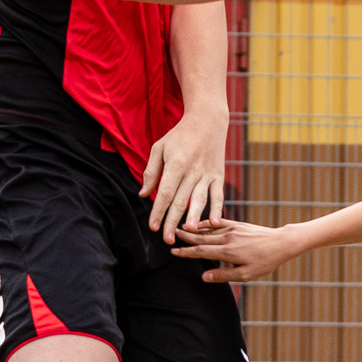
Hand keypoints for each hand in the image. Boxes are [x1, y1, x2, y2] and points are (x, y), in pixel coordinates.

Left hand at [139, 109, 227, 243]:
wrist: (207, 121)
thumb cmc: (179, 135)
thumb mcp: (159, 148)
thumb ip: (151, 172)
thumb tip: (143, 195)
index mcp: (175, 164)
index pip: (165, 192)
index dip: (158, 211)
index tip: (153, 227)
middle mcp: (192, 171)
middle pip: (180, 200)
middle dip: (173, 221)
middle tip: (167, 240)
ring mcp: (207, 174)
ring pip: (199, 199)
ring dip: (195, 217)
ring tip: (189, 232)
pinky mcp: (218, 176)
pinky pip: (218, 194)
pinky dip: (217, 208)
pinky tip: (215, 222)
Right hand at [172, 219, 300, 281]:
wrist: (280, 243)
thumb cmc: (264, 262)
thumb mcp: (246, 275)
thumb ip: (224, 275)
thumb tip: (204, 277)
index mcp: (228, 252)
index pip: (201, 251)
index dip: (186, 252)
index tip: (173, 252)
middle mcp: (227, 238)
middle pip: (201, 238)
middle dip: (185, 238)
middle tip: (170, 236)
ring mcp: (232, 229)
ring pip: (208, 230)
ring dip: (193, 230)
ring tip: (180, 229)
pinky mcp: (237, 225)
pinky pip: (218, 223)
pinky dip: (206, 223)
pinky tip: (199, 223)